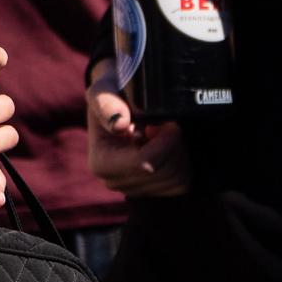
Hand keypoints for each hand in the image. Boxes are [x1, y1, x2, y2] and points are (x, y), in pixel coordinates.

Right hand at [86, 58, 189, 196]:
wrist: (116, 107)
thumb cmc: (111, 97)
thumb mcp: (103, 91)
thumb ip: (107, 103)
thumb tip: (119, 125)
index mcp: (101, 164)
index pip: (146, 164)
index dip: (165, 141)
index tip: (167, 121)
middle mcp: (114, 182)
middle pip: (164, 173)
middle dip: (172, 146)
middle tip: (165, 125)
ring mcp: (133, 190)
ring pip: (175, 180)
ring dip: (177, 153)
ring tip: (162, 135)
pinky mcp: (151, 191)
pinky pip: (180, 184)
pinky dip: (181, 164)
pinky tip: (166, 148)